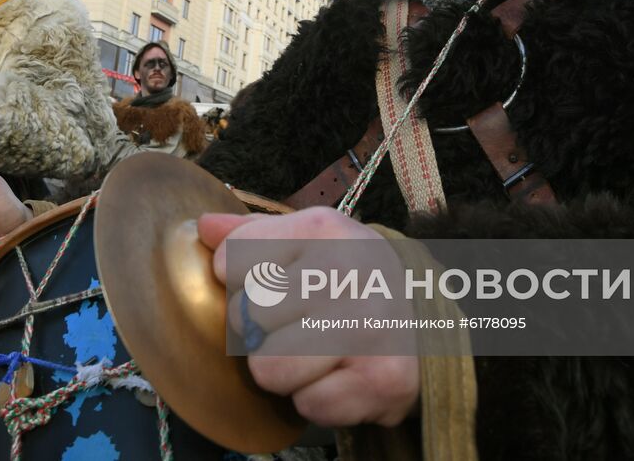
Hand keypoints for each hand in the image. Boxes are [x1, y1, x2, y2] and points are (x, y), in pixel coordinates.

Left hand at [198, 208, 419, 428]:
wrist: (429, 318)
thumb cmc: (351, 277)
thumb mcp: (309, 240)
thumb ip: (253, 235)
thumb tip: (203, 227)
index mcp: (324, 228)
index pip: (232, 260)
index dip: (240, 282)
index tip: (274, 284)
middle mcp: (348, 271)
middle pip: (247, 318)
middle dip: (263, 331)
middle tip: (299, 324)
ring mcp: (368, 326)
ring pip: (268, 369)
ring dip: (286, 372)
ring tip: (317, 353)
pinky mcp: (383, 379)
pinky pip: (308, 406)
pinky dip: (318, 400)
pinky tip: (341, 376)